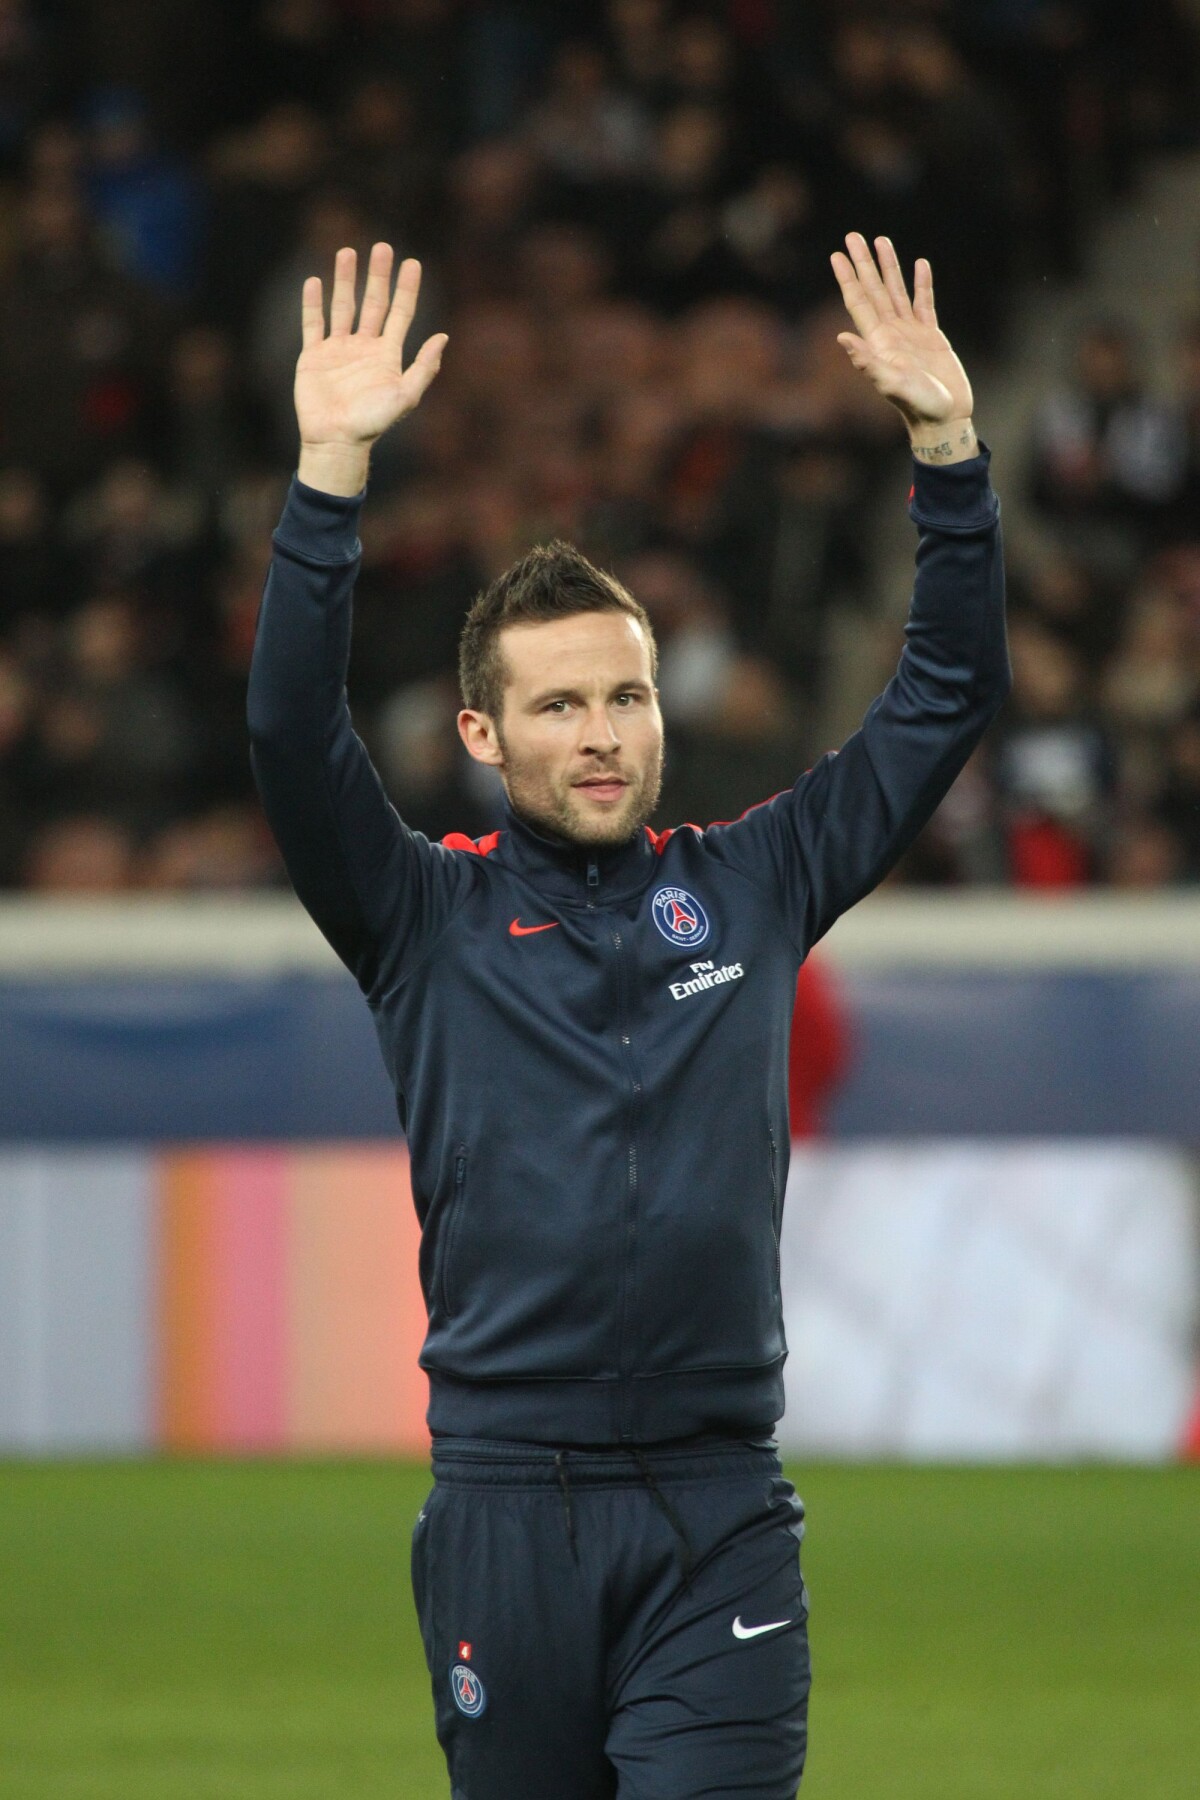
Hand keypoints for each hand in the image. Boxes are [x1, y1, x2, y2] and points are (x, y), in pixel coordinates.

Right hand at [294, 243, 446, 493]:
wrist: (336, 441)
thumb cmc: (373, 423)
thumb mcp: (405, 396)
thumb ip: (424, 368)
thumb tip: (443, 337)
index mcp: (387, 355)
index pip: (400, 313)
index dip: (407, 289)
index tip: (412, 263)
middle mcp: (364, 348)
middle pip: (373, 303)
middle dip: (378, 276)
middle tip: (382, 247)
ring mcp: (338, 350)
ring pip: (343, 306)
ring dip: (345, 280)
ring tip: (347, 252)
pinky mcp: (314, 357)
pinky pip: (313, 324)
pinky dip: (312, 303)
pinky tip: (314, 281)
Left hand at [830, 234, 976, 462]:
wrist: (943, 417)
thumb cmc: (917, 405)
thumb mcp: (891, 383)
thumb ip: (867, 362)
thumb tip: (841, 338)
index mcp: (878, 341)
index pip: (858, 302)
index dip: (848, 278)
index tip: (836, 254)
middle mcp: (890, 333)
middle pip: (874, 289)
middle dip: (863, 263)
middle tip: (853, 235)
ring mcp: (910, 333)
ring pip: (896, 291)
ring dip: (889, 266)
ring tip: (882, 240)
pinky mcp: (931, 336)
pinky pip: (924, 303)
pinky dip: (922, 283)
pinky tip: (921, 265)